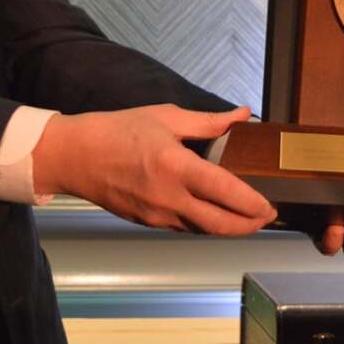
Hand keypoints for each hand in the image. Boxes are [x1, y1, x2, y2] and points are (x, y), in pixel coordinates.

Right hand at [32, 105, 273, 234]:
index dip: (252, 204)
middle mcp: (169, 198)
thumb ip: (208, 122)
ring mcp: (156, 215)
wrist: (74, 156)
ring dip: (227, 227)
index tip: (270, 206)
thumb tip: (243, 114)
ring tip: (246, 216)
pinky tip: (214, 213)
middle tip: (266, 217)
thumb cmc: (118, 130)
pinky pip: (183, 227)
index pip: (225, 192)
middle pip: (219, 225)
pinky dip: (204, 224)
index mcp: (176, 167)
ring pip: (202, 229)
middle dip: (248, 225)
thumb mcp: (165, 117)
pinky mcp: (146, 222)